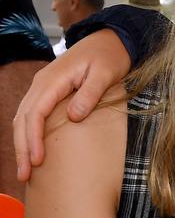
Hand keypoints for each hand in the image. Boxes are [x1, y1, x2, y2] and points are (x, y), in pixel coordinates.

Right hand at [14, 29, 129, 180]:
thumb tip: (73, 117)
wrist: (110, 41)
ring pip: (24, 118)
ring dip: (22, 144)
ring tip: (26, 170)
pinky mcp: (49, 92)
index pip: (35, 113)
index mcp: (52, 80)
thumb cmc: (109, 57)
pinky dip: (29, 134)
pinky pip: (32, 115)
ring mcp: (43, 87)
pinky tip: (32, 151)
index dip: (33, 139)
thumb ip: (89, 94)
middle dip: (21, 148)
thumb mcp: (105, 74)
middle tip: (24, 176)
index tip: (38, 161)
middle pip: (23, 119)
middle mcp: (41, 83)